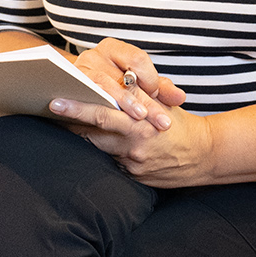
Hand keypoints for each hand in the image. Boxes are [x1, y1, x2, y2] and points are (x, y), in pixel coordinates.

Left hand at [50, 87, 223, 186]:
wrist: (204, 156)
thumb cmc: (181, 124)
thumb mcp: (163, 103)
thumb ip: (139, 93)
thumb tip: (120, 79)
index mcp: (140, 125)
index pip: (102, 114)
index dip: (77, 109)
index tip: (56, 102)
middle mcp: (132, 147)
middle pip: (92, 134)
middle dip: (71, 123)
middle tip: (51, 110)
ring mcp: (131, 164)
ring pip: (99, 148)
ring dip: (85, 136)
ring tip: (69, 123)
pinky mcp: (132, 177)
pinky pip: (111, 162)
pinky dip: (104, 151)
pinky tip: (99, 143)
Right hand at [68, 38, 190, 114]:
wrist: (77, 89)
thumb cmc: (117, 84)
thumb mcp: (140, 83)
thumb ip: (161, 89)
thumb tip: (179, 97)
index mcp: (113, 48)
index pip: (137, 59)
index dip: (150, 78)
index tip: (157, 95)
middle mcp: (93, 56)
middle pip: (123, 78)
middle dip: (146, 102)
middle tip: (163, 122)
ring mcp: (78, 73)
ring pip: (105, 88)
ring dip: (125, 105)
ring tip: (141, 119)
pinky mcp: (68, 91)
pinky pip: (87, 100)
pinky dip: (102, 111)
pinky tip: (115, 125)